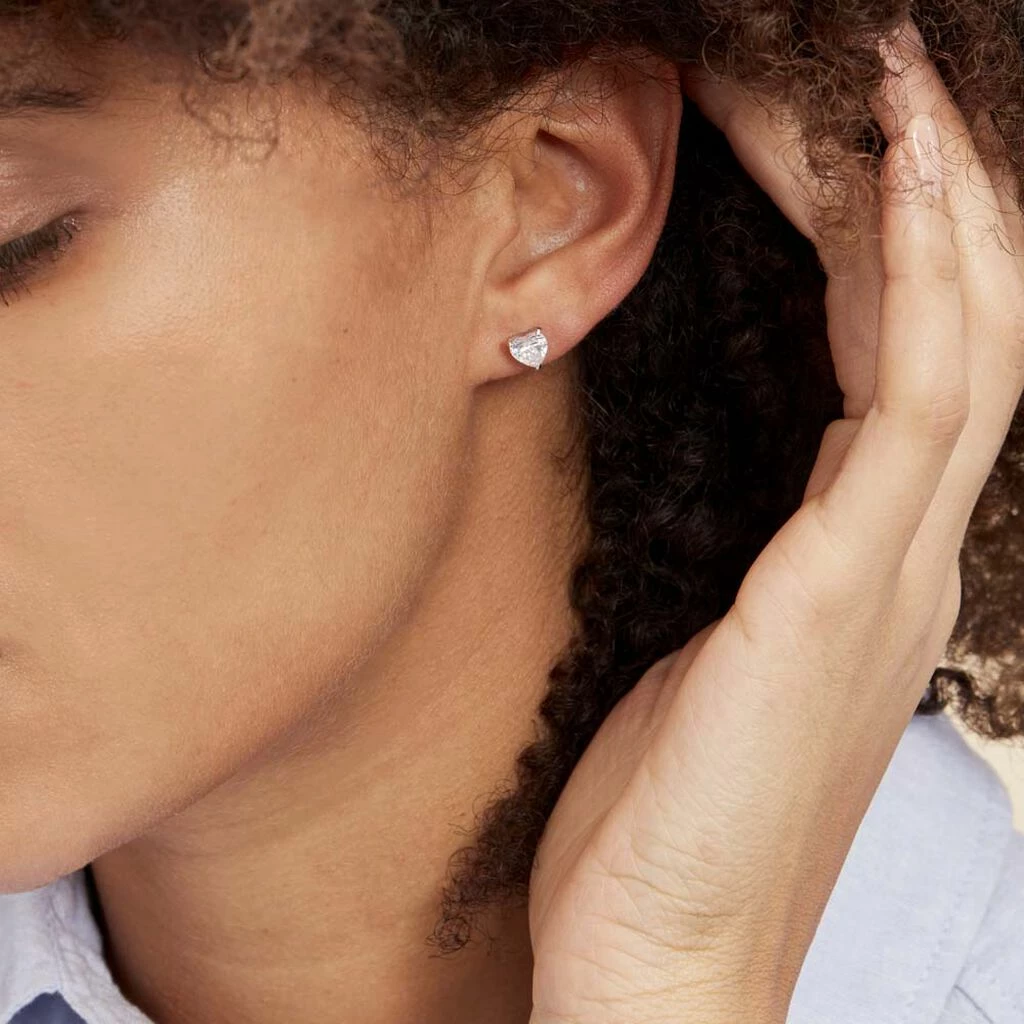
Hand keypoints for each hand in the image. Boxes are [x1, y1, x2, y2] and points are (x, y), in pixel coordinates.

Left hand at [527, 19, 1023, 1023]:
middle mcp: (897, 561)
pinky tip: (898, 203)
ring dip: (942, 217)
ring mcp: (882, 575)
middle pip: (961, 339)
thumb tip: (767, 518)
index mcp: (862, 572)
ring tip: (916, 101)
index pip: (914, 376)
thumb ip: (760, 579)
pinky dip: (916, 293)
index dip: (905, 257)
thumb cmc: (673, 819)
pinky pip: (908, 406)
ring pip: (958, 350)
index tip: (869, 154)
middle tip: (912, 83)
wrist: (665, 949)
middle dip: (943, 204)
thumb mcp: (712, 666)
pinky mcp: (833, 596)